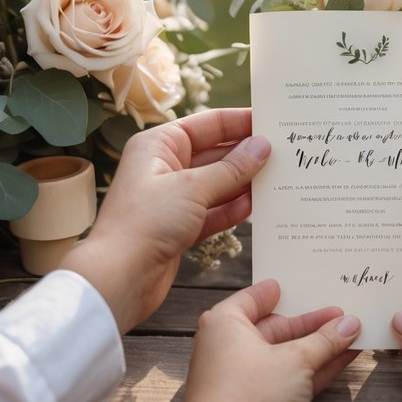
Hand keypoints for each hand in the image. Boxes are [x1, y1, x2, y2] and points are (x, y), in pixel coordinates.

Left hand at [61, 109, 269, 332]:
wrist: (118, 279)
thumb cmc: (144, 223)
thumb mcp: (193, 188)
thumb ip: (232, 168)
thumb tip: (262, 146)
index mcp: (159, 145)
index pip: (207, 124)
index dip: (239, 122)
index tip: (272, 122)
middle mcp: (164, 168)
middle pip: (214, 153)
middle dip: (246, 155)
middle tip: (283, 153)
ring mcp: (172, 199)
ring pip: (217, 183)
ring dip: (244, 182)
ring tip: (278, 179)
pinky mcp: (179, 227)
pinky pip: (213, 211)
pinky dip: (233, 209)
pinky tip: (257, 206)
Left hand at [171, 279, 360, 401]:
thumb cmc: (245, 395)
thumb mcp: (295, 359)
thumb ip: (324, 341)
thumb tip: (349, 325)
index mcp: (225, 323)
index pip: (252, 298)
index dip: (276, 292)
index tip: (292, 284)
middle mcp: (228, 347)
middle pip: (275, 328)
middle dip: (310, 324)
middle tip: (340, 315)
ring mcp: (242, 379)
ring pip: (285, 356)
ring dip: (317, 348)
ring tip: (350, 335)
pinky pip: (287, 379)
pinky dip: (312, 370)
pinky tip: (341, 360)